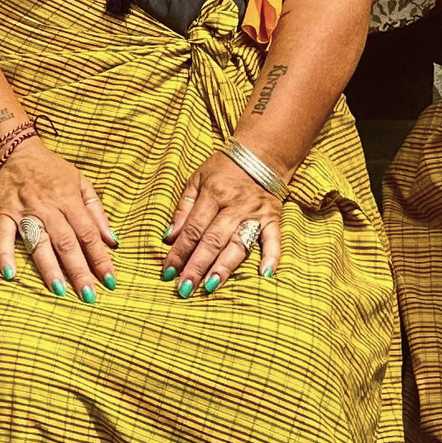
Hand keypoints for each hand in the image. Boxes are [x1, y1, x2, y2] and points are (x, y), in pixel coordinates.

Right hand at [0, 140, 115, 297]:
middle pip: (66, 242)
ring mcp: (25, 211)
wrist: (13, 151)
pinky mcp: (3, 213)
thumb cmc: (50, 169)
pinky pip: (3, 236)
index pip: (88, 233)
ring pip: (38, 242)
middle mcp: (48, 207)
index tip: (110, 280)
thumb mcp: (80, 181)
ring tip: (59, 291)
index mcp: (69, 200)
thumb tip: (112, 240)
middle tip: (88, 295)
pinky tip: (9, 274)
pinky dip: (5, 254)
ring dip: (49, 267)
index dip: (100, 258)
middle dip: (79, 270)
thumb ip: (96, 211)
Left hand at [163, 146, 282, 289]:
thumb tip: (169, 236)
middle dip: (197, 265)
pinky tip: (265, 274)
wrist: (261, 154)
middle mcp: (233, 206)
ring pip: (238, 243)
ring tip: (211, 286)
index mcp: (212, 194)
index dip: (179, 252)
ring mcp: (254, 213)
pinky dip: (271, 256)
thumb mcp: (197, 179)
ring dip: (225, 266)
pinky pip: (274, 239)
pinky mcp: (273, 218)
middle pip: (212, 240)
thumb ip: (184, 208)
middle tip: (185, 288)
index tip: (168, 272)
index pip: (192, 229)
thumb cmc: (223, 169)